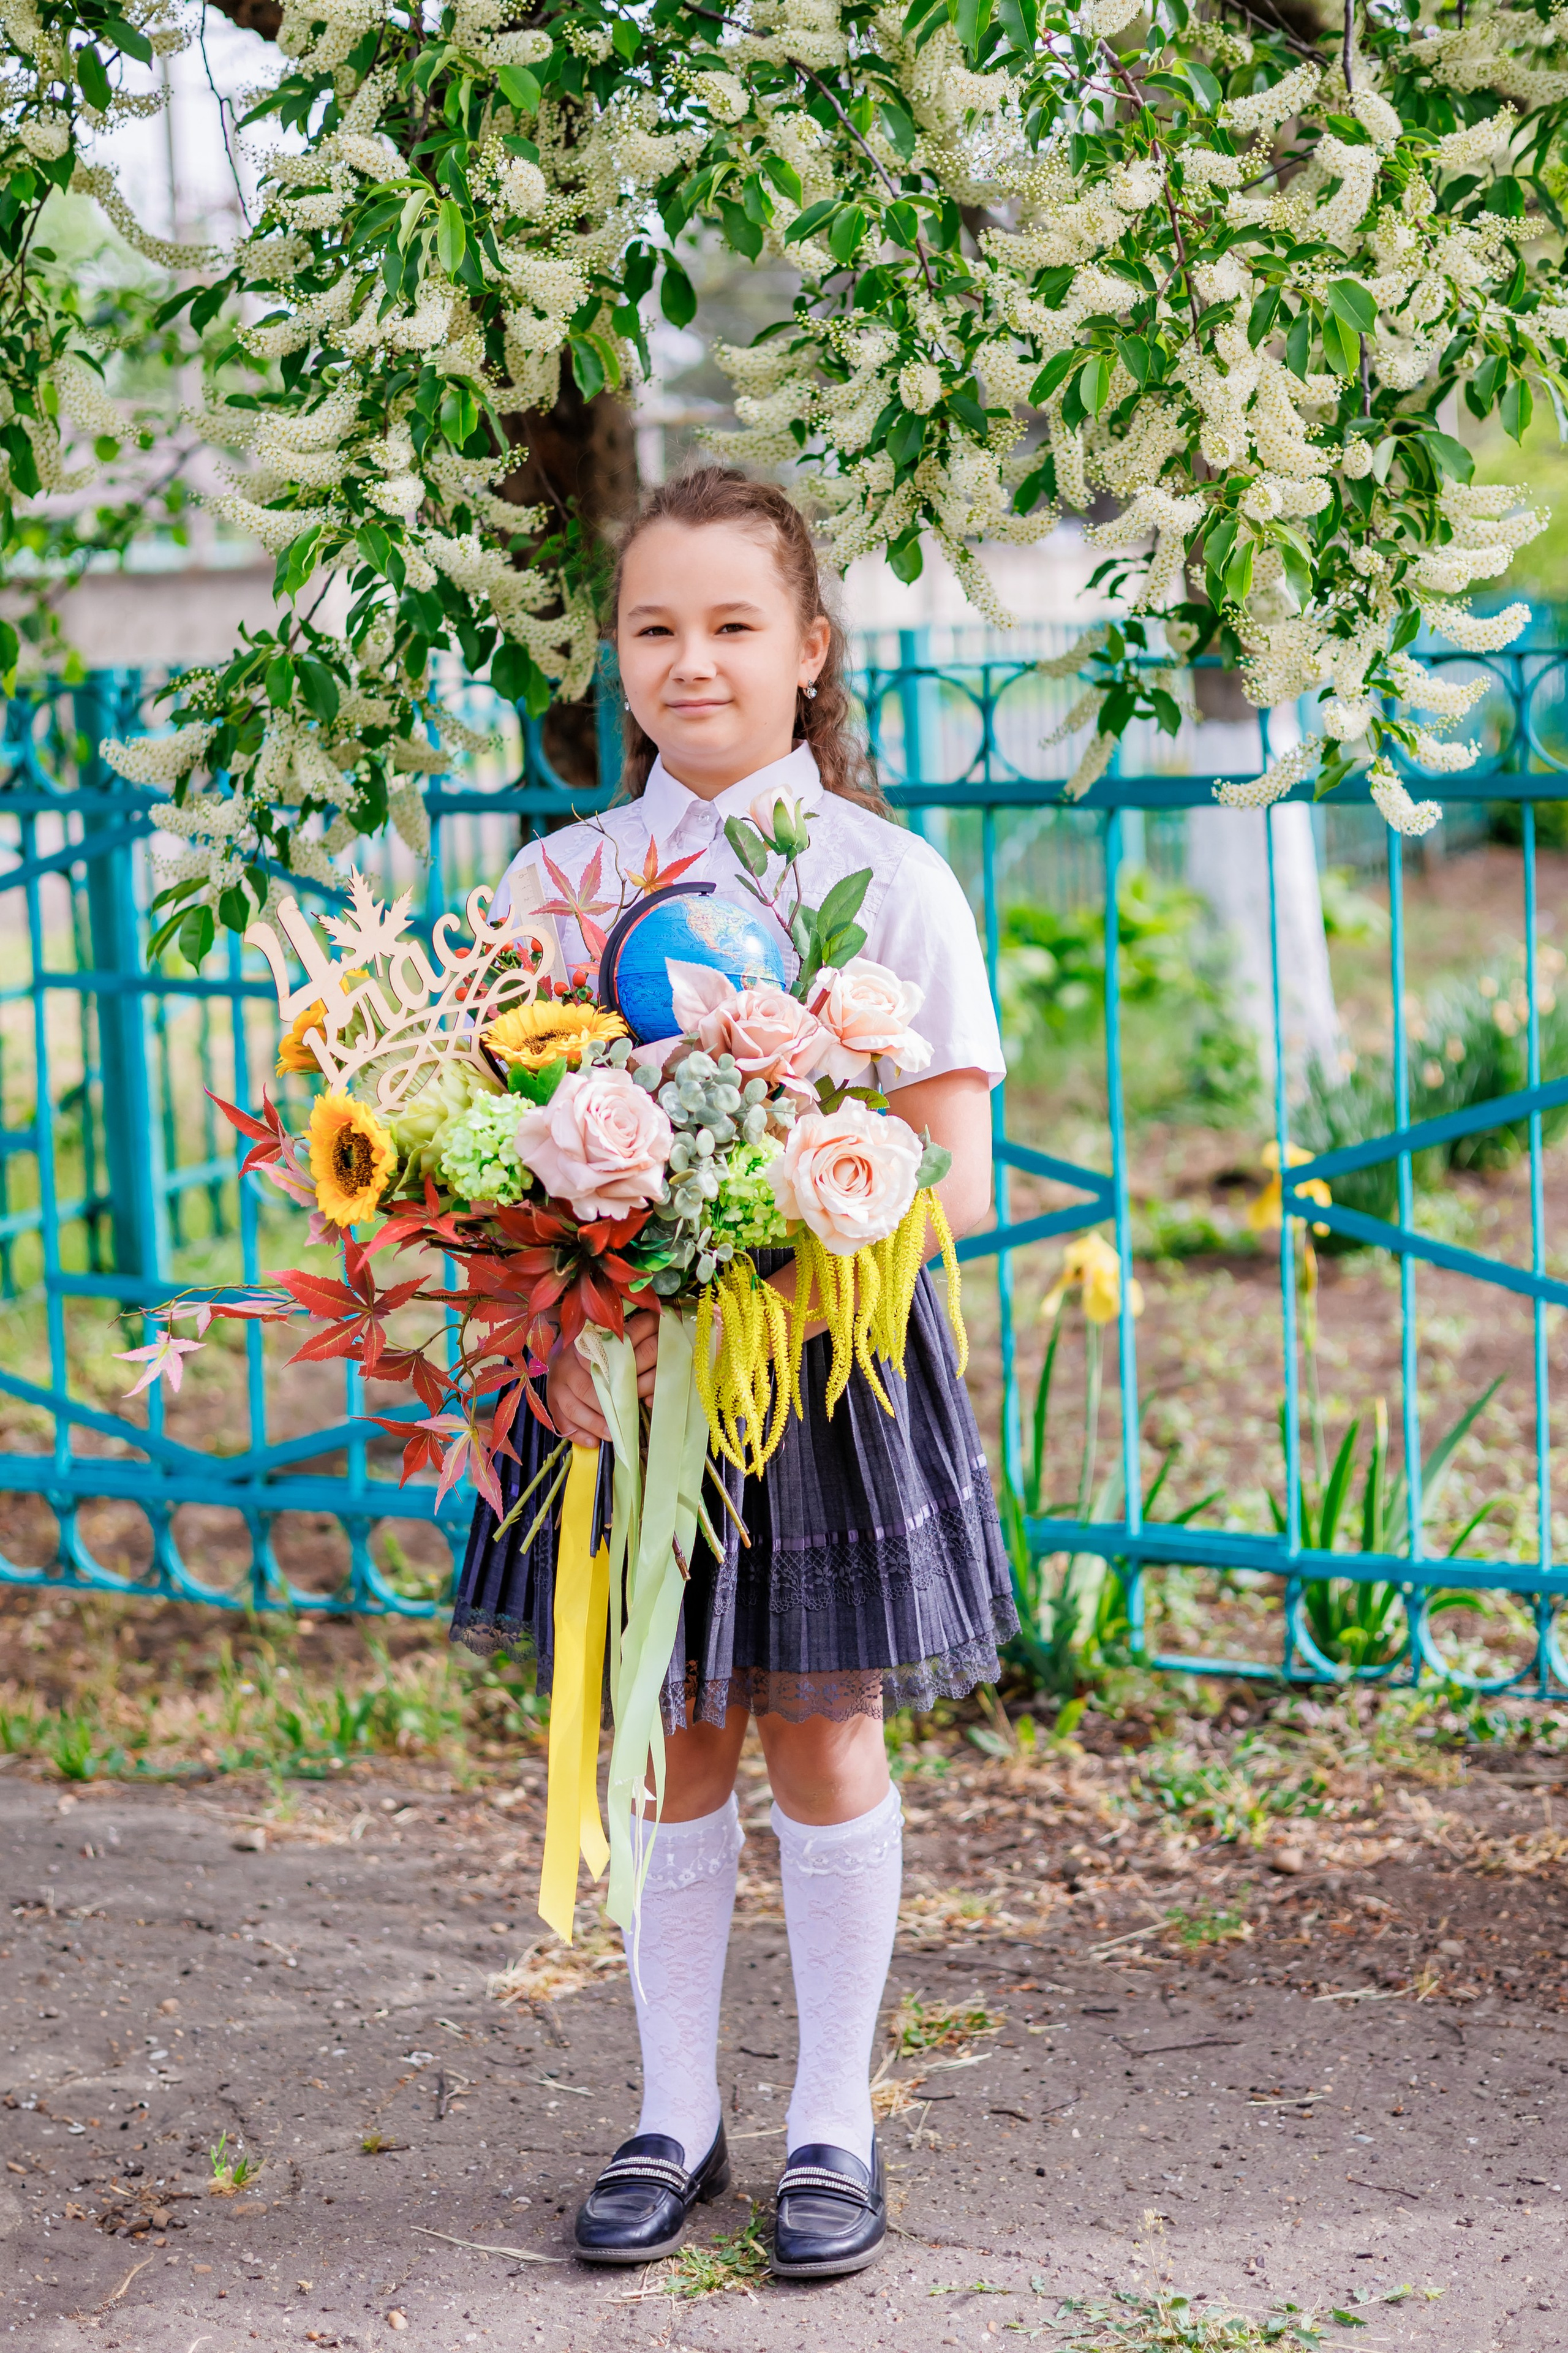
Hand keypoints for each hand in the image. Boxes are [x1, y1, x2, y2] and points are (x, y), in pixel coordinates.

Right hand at [546, 1308, 661, 1445]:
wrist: (567, 1345)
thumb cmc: (600, 1347)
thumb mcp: (612, 1340)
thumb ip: (628, 1349)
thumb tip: (649, 1375)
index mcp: (582, 1345)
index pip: (599, 1366)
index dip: (616, 1384)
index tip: (634, 1397)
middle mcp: (564, 1363)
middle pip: (586, 1390)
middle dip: (606, 1410)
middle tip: (625, 1423)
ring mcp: (554, 1382)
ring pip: (572, 1407)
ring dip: (594, 1424)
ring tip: (612, 1435)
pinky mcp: (550, 1399)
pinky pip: (561, 1421)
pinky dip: (577, 1434)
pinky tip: (592, 1443)